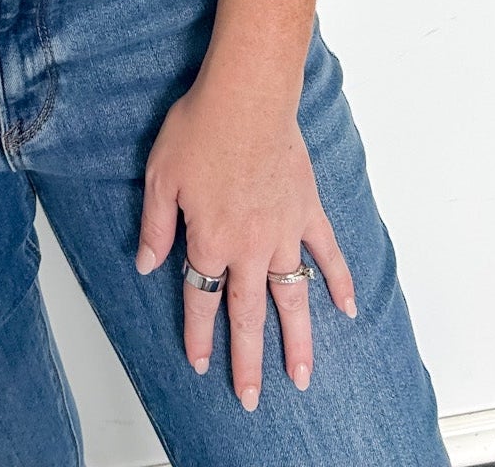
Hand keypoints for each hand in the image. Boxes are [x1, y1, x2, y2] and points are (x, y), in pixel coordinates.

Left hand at [134, 69, 356, 409]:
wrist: (246, 96)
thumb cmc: (199, 128)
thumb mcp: (160, 177)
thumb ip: (155, 226)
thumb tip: (148, 265)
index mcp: (210, 241)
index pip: (201, 300)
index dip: (199, 336)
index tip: (199, 365)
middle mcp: (250, 247)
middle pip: (248, 315)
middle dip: (247, 361)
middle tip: (251, 398)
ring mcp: (284, 232)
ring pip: (292, 299)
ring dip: (298, 341)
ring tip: (302, 377)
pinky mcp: (308, 210)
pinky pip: (328, 254)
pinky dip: (339, 282)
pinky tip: (347, 309)